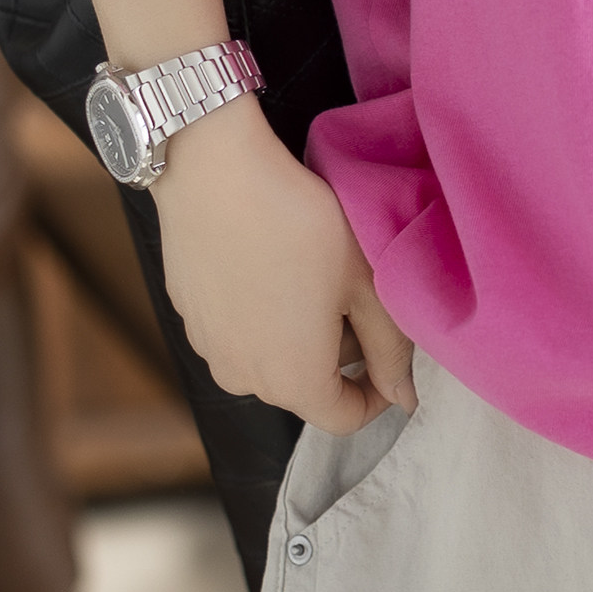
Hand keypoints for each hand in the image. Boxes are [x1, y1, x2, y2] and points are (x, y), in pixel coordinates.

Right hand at [149, 96, 415, 431]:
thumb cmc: (300, 223)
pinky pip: (239, 331)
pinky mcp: (188, 318)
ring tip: (315, 271)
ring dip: (299, 331)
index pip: (345, 418)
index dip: (377, 391)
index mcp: (294, 381)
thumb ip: (390, 348)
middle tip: (356, 290)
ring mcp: (209, 350)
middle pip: (307, 387)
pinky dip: (262, 311)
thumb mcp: (365, 281)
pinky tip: (274, 262)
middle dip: (340, 351)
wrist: (216, 173)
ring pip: (272, 358)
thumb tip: (404, 398)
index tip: (390, 347)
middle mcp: (244, 380)